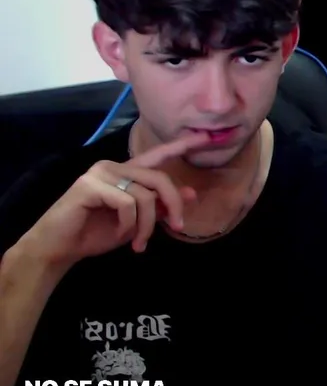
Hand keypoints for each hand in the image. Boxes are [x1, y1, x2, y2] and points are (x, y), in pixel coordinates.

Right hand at [11, 133, 208, 269]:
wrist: (61, 247)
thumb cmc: (97, 232)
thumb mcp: (138, 220)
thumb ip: (160, 205)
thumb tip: (191, 194)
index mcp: (126, 172)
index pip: (157, 155)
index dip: (181, 145)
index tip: (206, 137)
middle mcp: (113, 166)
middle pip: (159, 179)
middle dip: (173, 205)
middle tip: (177, 227)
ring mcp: (100, 173)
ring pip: (145, 195)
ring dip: (148, 224)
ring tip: (140, 241)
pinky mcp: (89, 186)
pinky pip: (127, 203)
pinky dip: (130, 224)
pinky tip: (122, 235)